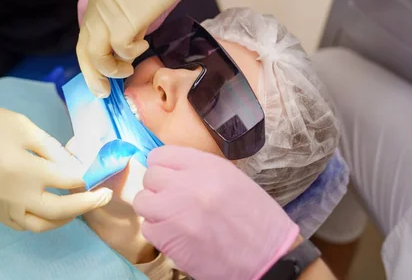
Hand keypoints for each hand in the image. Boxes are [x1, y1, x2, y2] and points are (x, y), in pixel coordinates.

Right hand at [0, 91, 112, 231]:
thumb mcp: (24, 127)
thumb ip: (51, 149)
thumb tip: (73, 164)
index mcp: (25, 171)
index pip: (68, 182)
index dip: (87, 177)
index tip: (98, 171)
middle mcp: (14, 196)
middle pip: (61, 211)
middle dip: (88, 205)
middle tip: (104, 196)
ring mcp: (1, 207)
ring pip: (41, 226)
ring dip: (65, 219)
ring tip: (79, 205)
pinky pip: (22, 225)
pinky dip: (41, 221)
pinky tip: (50, 209)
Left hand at [76, 0, 220, 96]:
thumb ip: (124, 17)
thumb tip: (125, 45)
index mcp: (98, 1)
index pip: (84, 39)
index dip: (89, 63)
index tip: (100, 80)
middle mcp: (98, 7)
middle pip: (85, 51)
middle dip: (94, 76)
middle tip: (105, 91)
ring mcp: (109, 12)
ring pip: (98, 55)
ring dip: (114, 68)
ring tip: (131, 66)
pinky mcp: (126, 18)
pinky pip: (122, 49)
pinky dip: (133, 53)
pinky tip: (145, 43)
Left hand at [133, 146, 298, 279]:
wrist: (268, 257)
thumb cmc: (256, 219)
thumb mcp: (231, 179)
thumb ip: (199, 171)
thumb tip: (171, 171)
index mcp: (205, 165)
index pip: (161, 155)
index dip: (162, 168)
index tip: (168, 178)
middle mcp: (187, 183)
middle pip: (150, 176)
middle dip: (159, 189)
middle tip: (173, 202)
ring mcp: (174, 209)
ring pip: (143, 201)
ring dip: (154, 211)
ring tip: (173, 220)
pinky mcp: (167, 237)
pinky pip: (147, 228)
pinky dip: (159, 234)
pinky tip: (178, 237)